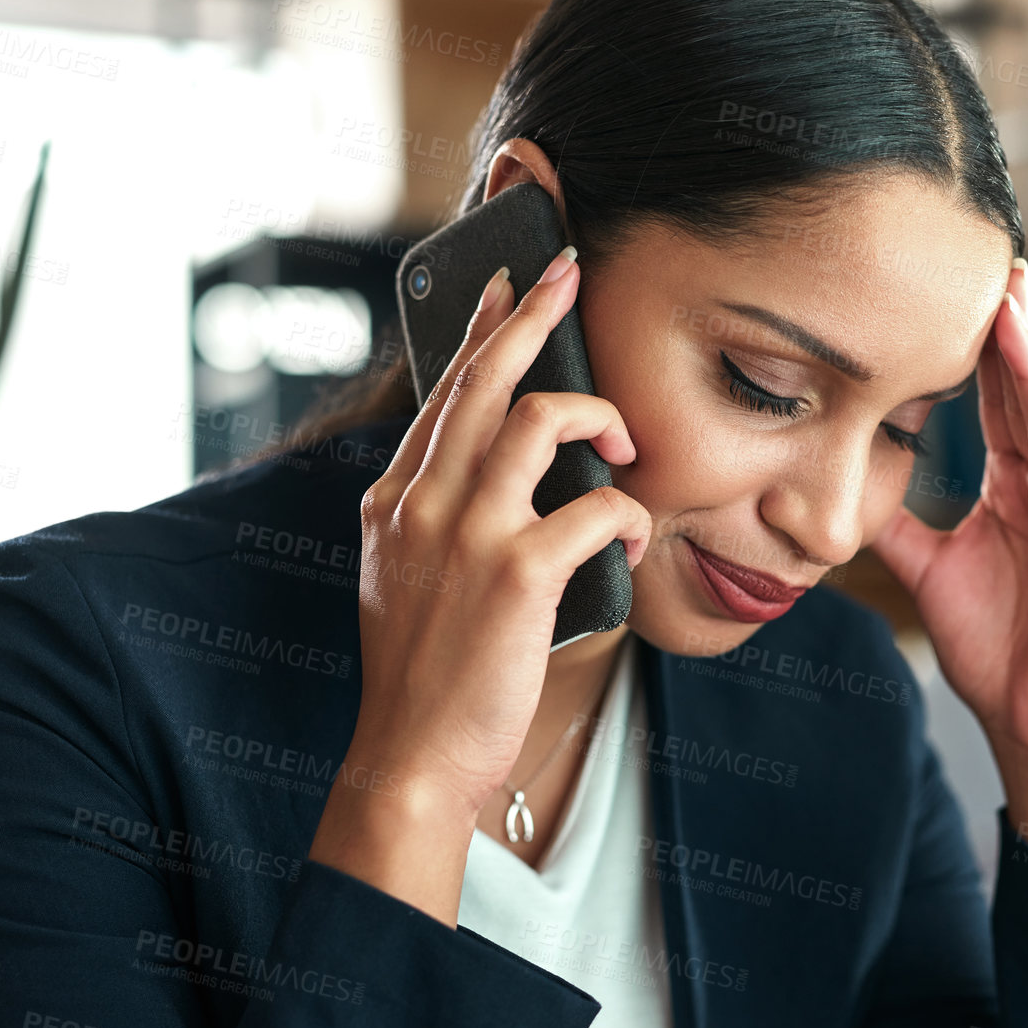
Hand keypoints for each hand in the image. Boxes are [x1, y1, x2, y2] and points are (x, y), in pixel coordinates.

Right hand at [309, 247, 651, 920]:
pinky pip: (597, 506)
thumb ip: (435, 515)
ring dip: (603, 417)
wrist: (411, 756)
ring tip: (628, 448)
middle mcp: (422, 500)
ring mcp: (466, 532)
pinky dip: (630, 513)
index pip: (444, 389)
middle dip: (536, 312)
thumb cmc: (425, 672)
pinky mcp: (516, 573)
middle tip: (571, 271)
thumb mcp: (403, 576)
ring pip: (543, 418)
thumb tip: (491, 466)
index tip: (513, 286)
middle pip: (487, 375)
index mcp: (394, 498)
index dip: (484, 328)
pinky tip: (633, 538)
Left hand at [872, 259, 1027, 886]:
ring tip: (1011, 309)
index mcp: (1014, 488)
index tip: (956, 291)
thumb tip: (846, 486)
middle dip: (1011, 332)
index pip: (995, 403)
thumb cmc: (991, 647)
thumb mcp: (929, 570)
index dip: (978, 350)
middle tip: (994, 262)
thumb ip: (899, 523)